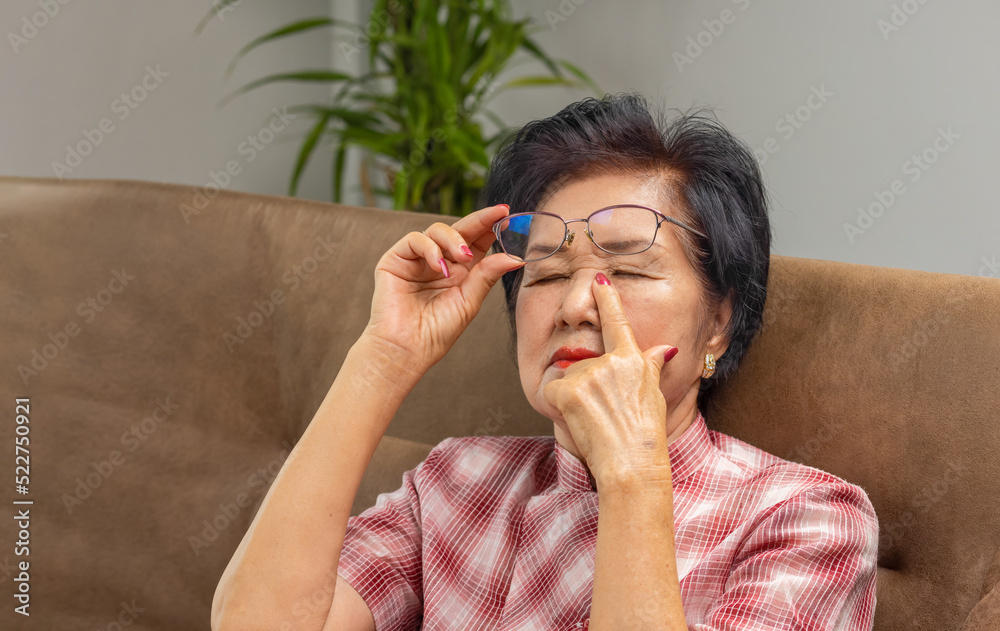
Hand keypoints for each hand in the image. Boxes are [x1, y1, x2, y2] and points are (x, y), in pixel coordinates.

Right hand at [364, 203, 524, 372]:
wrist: (407, 349)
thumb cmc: (437, 332)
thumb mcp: (469, 301)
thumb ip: (487, 275)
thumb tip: (516, 257)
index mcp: (459, 272)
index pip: (477, 241)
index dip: (490, 226)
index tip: (507, 213)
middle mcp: (439, 262)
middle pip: (460, 230)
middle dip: (480, 220)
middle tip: (498, 214)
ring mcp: (417, 259)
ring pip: (437, 230)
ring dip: (454, 239)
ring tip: (462, 259)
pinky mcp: (396, 259)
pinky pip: (415, 239)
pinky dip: (430, 248)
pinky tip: (439, 268)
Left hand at [542, 273, 678, 487]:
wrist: (631, 463)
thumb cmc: (645, 435)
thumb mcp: (654, 394)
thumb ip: (652, 366)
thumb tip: (665, 348)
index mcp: (633, 359)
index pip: (617, 322)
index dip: (607, 299)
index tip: (599, 278)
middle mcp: (612, 361)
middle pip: (584, 363)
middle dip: (586, 386)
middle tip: (604, 412)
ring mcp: (590, 373)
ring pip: (568, 379)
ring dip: (575, 398)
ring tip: (595, 418)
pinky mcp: (570, 390)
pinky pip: (554, 392)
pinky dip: (560, 407)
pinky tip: (580, 420)